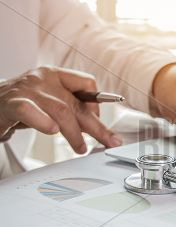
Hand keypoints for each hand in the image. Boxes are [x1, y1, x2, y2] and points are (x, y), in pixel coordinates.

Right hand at [0, 67, 121, 152]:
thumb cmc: (21, 104)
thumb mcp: (50, 102)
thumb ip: (71, 110)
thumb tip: (97, 127)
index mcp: (56, 75)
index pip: (87, 83)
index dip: (97, 104)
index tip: (99, 122)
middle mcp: (43, 79)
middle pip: (77, 104)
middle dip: (97, 127)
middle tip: (110, 141)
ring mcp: (27, 90)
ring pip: (60, 111)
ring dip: (74, 133)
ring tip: (80, 147)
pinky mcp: (11, 103)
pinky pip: (30, 111)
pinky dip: (42, 121)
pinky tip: (51, 130)